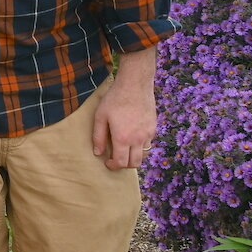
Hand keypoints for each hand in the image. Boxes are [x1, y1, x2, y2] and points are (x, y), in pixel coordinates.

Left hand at [90, 48, 158, 171]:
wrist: (135, 84)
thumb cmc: (115, 99)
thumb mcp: (100, 117)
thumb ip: (98, 137)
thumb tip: (98, 153)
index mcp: (123, 138)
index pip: (121, 163)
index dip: (113, 166)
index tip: (108, 162)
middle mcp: (138, 139)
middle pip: (135, 163)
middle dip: (124, 165)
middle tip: (116, 159)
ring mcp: (148, 134)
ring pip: (144, 155)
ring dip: (134, 156)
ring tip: (125, 149)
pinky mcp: (153, 128)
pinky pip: (149, 143)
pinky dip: (141, 146)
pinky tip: (133, 138)